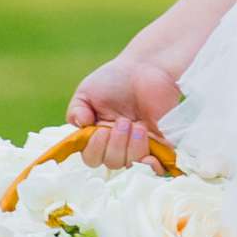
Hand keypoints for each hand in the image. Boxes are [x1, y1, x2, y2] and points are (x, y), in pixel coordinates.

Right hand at [64, 56, 183, 173]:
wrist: (147, 67)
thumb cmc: (114, 79)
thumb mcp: (86, 92)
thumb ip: (76, 111)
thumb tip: (81, 126)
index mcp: (98, 136)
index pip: (92, 158)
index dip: (95, 149)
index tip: (101, 129)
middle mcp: (117, 144)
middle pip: (112, 164)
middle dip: (115, 145)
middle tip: (123, 122)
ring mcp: (139, 145)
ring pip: (132, 164)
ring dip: (132, 147)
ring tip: (138, 125)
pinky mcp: (159, 144)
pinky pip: (156, 168)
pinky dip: (152, 167)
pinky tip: (150, 157)